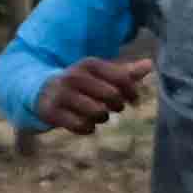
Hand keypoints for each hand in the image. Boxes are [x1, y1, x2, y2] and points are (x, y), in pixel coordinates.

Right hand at [31, 54, 153, 135]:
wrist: (42, 91)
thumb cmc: (82, 84)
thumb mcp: (101, 75)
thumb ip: (125, 72)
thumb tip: (150, 65)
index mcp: (89, 64)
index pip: (123, 78)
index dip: (133, 93)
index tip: (132, 100)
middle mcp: (74, 76)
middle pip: (112, 96)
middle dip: (117, 105)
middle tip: (111, 107)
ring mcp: (61, 93)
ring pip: (98, 112)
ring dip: (102, 118)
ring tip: (96, 113)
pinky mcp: (51, 111)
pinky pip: (82, 126)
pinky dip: (88, 128)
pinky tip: (84, 122)